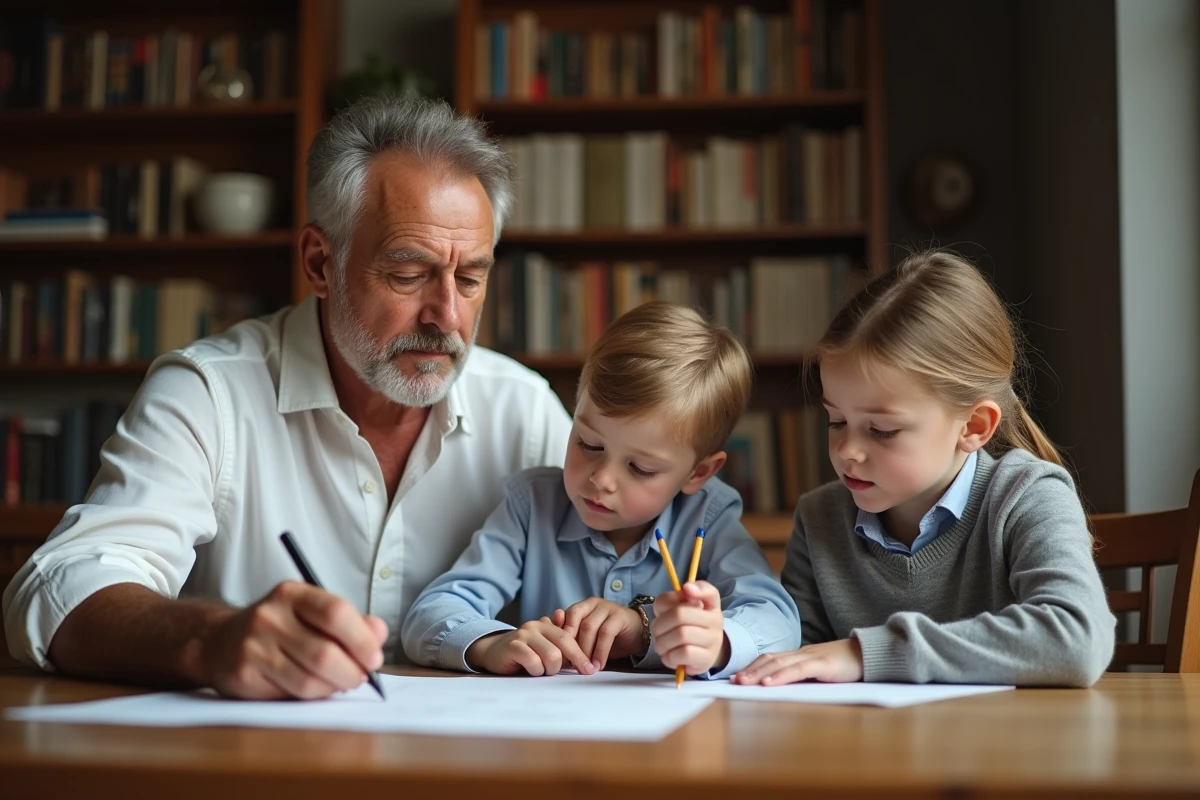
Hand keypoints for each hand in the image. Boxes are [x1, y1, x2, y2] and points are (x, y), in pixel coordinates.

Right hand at [199, 580, 387, 699]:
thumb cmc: (280, 628)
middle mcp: (269, 616)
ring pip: (310, 680)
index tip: (375, 658)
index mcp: (292, 593)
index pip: (335, 613)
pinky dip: (312, 696)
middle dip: (353, 672)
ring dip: (334, 687)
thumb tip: (379, 632)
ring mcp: (253, 646)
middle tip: (362, 678)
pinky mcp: (244, 675)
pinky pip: (291, 694)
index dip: (362, 640)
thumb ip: (350, 622)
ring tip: (339, 683)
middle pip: (325, 653)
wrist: (219, 642)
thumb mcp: (312, 613)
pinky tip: (314, 688)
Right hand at [465, 617, 595, 675]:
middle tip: (581, 673)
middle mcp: (535, 626)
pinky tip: (530, 671)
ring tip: (542, 670)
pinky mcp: (513, 646)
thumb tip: (585, 650)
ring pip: (552, 656)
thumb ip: (560, 646)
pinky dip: (536, 671)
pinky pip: (534, 662)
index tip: (590, 668)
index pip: (569, 637)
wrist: (492, 652)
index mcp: (545, 624)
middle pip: (564, 644)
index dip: (581, 654)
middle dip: (575, 660)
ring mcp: (524, 635)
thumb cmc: (523, 654)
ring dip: (550, 669)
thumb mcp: (543, 648)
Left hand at [551, 597, 644, 670]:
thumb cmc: (610, 637)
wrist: (637, 633)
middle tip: (571, 664)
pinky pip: (606, 633)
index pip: (565, 617)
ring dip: (586, 650)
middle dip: (572, 644)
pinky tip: (599, 664)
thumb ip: (575, 640)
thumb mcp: (589, 638)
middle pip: (575, 620)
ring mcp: (607, 607)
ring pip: (589, 627)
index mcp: (582, 606)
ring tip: (586, 667)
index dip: (562, 636)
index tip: (560, 656)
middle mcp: (592, 603)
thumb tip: (557, 652)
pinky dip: (600, 651)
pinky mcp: (619, 616)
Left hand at [651, 581, 728, 675]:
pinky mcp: (707, 659)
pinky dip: (670, 656)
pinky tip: (669, 656)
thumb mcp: (676, 610)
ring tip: (661, 645)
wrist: (699, 655)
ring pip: (681, 635)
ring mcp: (713, 640)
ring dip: (662, 642)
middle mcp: (715, 621)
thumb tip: (685, 589)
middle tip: (656, 631)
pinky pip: (684, 654)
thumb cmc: (685, 628)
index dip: (698, 589)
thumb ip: (671, 599)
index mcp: (709, 604)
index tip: (685, 589)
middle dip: (660, 624)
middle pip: (680, 614)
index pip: (710, 592)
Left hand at [732, 638, 863, 685]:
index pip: (770, 659)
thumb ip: (802, 676)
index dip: (752, 667)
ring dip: (759, 674)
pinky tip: (769, 684)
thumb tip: (782, 688)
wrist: (868, 654)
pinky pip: (798, 670)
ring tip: (744, 683)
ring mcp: (811, 657)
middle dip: (750, 671)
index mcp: (799, 656)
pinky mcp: (823, 664)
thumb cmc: (844, 665)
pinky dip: (781, 677)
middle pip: (769, 660)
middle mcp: (801, 654)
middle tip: (733, 682)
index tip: (736, 677)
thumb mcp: (819, 671)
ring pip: (779, 664)